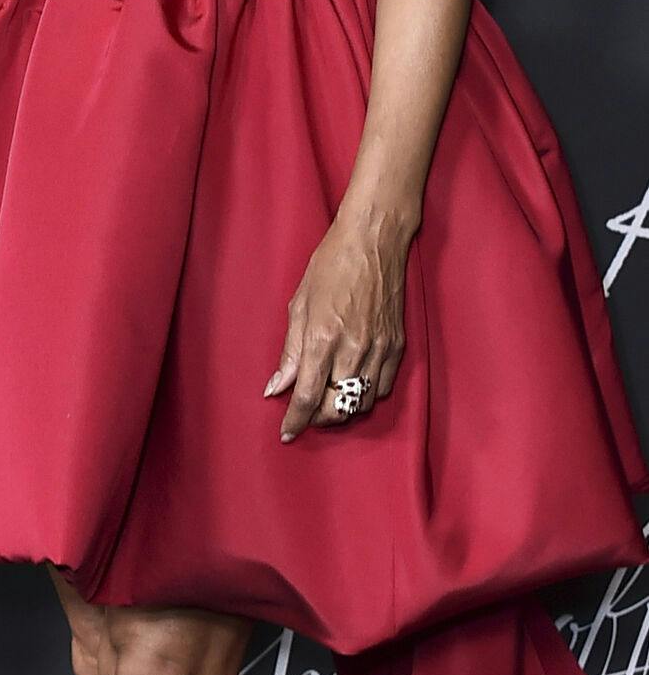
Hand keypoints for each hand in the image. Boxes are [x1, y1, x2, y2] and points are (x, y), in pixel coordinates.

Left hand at [263, 209, 411, 440]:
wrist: (373, 241)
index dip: (296, 420)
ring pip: (360, 404)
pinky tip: (352, 383)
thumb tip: (276, 387)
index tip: (286, 432)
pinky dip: (364, 394)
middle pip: (336, 408)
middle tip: (305, 410)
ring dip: (341, 408)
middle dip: (318, 417)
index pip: (307, 396)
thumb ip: (290, 350)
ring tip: (327, 397)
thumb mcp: (299, 303)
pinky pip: (382, 388)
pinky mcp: (397, 347)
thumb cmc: (331, 264)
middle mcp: (353, 350)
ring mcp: (379, 350)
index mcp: (323, 338)